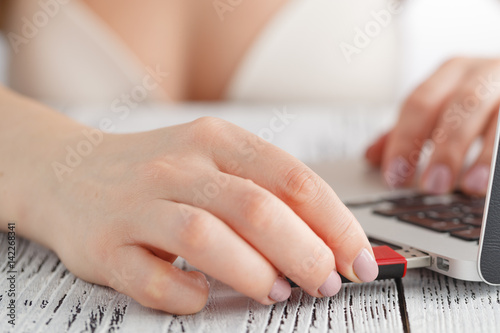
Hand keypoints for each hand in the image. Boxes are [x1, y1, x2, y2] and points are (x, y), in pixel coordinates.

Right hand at [26, 117, 377, 314]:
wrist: (69, 172)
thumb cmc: (156, 171)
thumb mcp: (212, 160)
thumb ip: (264, 192)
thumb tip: (325, 242)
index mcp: (214, 140)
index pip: (291, 178)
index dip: (334, 223)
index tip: (359, 257)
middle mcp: (176, 165)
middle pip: (256, 209)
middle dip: (305, 253)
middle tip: (326, 282)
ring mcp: (136, 204)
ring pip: (206, 238)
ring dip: (254, 273)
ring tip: (278, 292)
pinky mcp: (104, 244)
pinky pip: (150, 277)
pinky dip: (187, 295)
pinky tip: (203, 296)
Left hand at [366, 57, 499, 194]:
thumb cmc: (478, 100)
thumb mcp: (442, 108)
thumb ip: (409, 131)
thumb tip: (372, 155)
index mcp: (451, 73)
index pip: (419, 103)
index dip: (405, 141)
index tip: (395, 177)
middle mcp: (483, 72)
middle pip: (459, 107)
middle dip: (443, 149)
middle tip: (431, 186)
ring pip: (498, 120)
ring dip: (484, 156)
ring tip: (471, 187)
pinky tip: (494, 180)